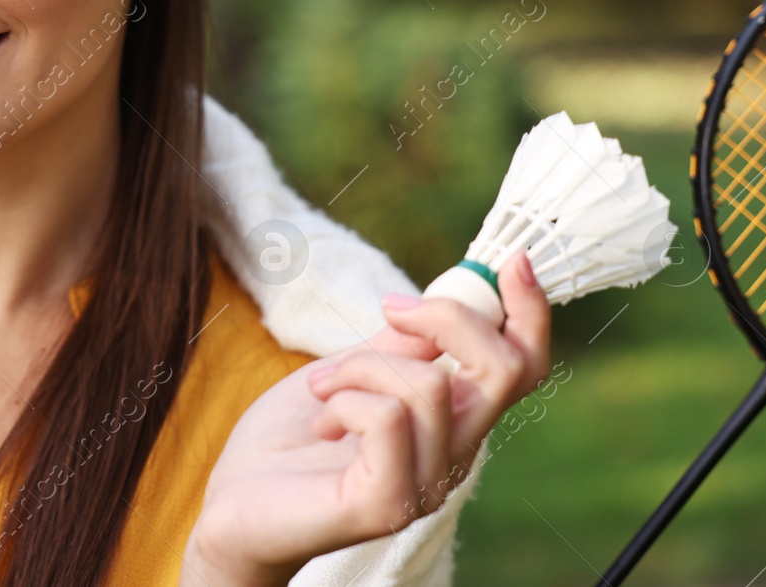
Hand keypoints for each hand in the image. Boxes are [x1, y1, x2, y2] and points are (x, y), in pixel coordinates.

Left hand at [180, 253, 549, 586]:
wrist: (234, 505)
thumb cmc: (289, 441)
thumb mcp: (349, 372)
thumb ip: (400, 344)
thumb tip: (448, 294)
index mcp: (451, 420)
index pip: (522, 368)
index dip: (531, 312)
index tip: (511, 261)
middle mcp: (453, 455)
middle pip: (504, 370)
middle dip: (448, 317)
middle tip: (387, 312)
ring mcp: (425, 485)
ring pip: (429, 383)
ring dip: (362, 365)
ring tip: (324, 387)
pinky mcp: (387, 504)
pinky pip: (387, 418)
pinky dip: (344, 398)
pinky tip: (322, 421)